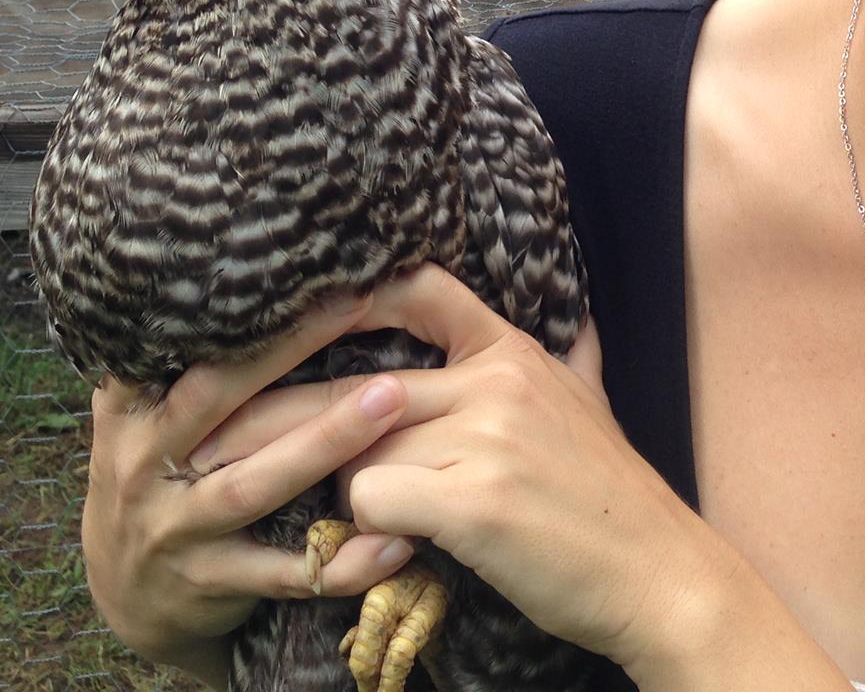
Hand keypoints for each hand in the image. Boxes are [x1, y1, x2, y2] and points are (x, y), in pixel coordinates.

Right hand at [80, 294, 419, 684]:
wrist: (122, 591)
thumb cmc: (156, 475)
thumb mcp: (138, 417)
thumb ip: (176, 361)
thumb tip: (228, 270)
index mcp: (131, 410)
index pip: (182, 350)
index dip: (240, 311)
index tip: (304, 268)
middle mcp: (145, 463)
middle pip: (218, 399)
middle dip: (290, 351)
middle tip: (362, 306)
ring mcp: (177, 527)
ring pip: (257, 483)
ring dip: (326, 443)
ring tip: (393, 401)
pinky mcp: (211, 583)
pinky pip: (284, 571)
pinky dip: (342, 559)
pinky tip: (397, 538)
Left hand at [199, 265, 735, 677]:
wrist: (658, 575)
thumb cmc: (612, 500)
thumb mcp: (592, 405)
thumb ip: (570, 359)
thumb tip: (579, 316)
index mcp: (514, 352)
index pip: (418, 290)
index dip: (347, 298)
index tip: (289, 321)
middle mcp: (496, 380)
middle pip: (354, 386)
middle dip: (274, 413)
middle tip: (206, 437)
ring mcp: (486, 436)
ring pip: (357, 450)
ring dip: (339, 494)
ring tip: (332, 521)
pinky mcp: (475, 500)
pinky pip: (374, 502)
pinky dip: (363, 534)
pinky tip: (384, 554)